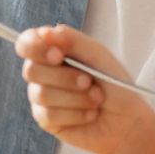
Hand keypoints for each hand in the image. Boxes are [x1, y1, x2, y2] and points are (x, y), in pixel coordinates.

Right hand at [16, 25, 154, 153]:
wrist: (128, 120)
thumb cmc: (115, 85)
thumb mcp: (99, 56)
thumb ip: (73, 40)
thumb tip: (44, 33)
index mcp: (53, 51)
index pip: (26, 43)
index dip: (36, 48)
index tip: (58, 55)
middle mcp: (44, 73)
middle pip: (31, 70)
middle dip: (64, 78)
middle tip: (88, 81)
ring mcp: (42, 97)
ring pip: (41, 94)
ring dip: (75, 97)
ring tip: (96, 99)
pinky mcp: (46, 120)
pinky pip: (49, 115)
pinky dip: (76, 114)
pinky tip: (89, 114)